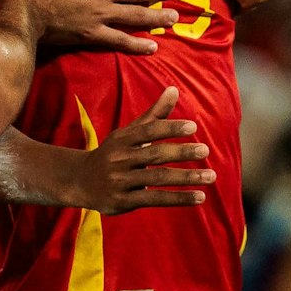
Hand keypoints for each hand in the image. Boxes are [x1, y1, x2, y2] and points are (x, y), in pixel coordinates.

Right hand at [62, 88, 215, 214]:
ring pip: (157, 179)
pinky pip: (155, 199)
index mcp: (123, 139)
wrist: (79, 181)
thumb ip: (155, 114)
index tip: (193, 127)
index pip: (148, 131)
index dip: (170, 127)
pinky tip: (200, 197)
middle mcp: (120, 159)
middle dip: (181, 152)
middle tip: (206, 150)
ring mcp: (120, 181)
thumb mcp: (130, 133)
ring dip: (186, 178)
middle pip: (154, 154)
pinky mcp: (123, 201)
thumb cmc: (114, 153)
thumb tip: (174, 89)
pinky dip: (178, 198)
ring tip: (211, 176)